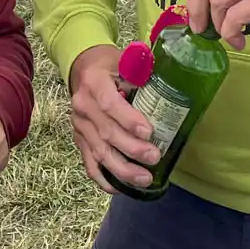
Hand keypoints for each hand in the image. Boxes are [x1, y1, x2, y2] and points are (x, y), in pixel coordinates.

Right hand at [69, 43, 159, 194]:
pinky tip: (121, 188)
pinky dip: (104, 179)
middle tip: (154, 157)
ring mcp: (79, 126)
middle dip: (132, 149)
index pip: (109, 105)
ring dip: (122, 169)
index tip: (149, 133)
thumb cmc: (111, 66)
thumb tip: (170, 83)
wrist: (84, 70)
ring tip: (144, 179)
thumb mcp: (125, 60)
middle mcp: (82, 106)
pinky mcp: (79, 141)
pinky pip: (89, 164)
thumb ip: (142, 72)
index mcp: (94, 83)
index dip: (128, 120)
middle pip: (106, 133)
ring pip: (99, 152)